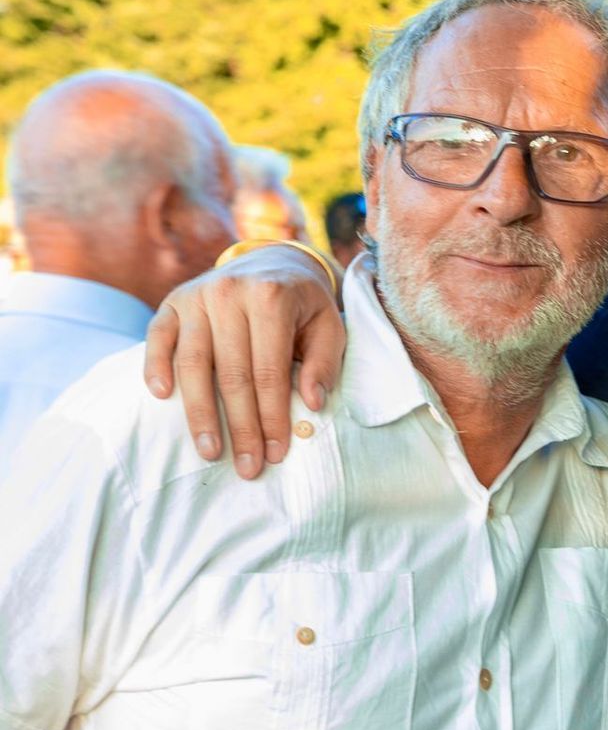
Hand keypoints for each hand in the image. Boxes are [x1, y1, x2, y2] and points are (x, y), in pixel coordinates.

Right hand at [143, 245, 344, 479]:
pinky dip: (156, 367)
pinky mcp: (172, 302)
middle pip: (231, 374)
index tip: (276, 454)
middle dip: (240, 426)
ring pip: (192, 363)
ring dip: (199, 413)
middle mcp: (230, 294)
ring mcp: (197, 296)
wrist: (272, 262)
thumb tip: (313, 403)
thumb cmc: (304, 305)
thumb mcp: (329, 326)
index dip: (272, 416)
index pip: (269, 371)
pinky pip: (158, 338)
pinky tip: (163, 397)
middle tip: (247, 467)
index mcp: (272, 298)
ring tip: (209, 452)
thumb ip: (324, 363)